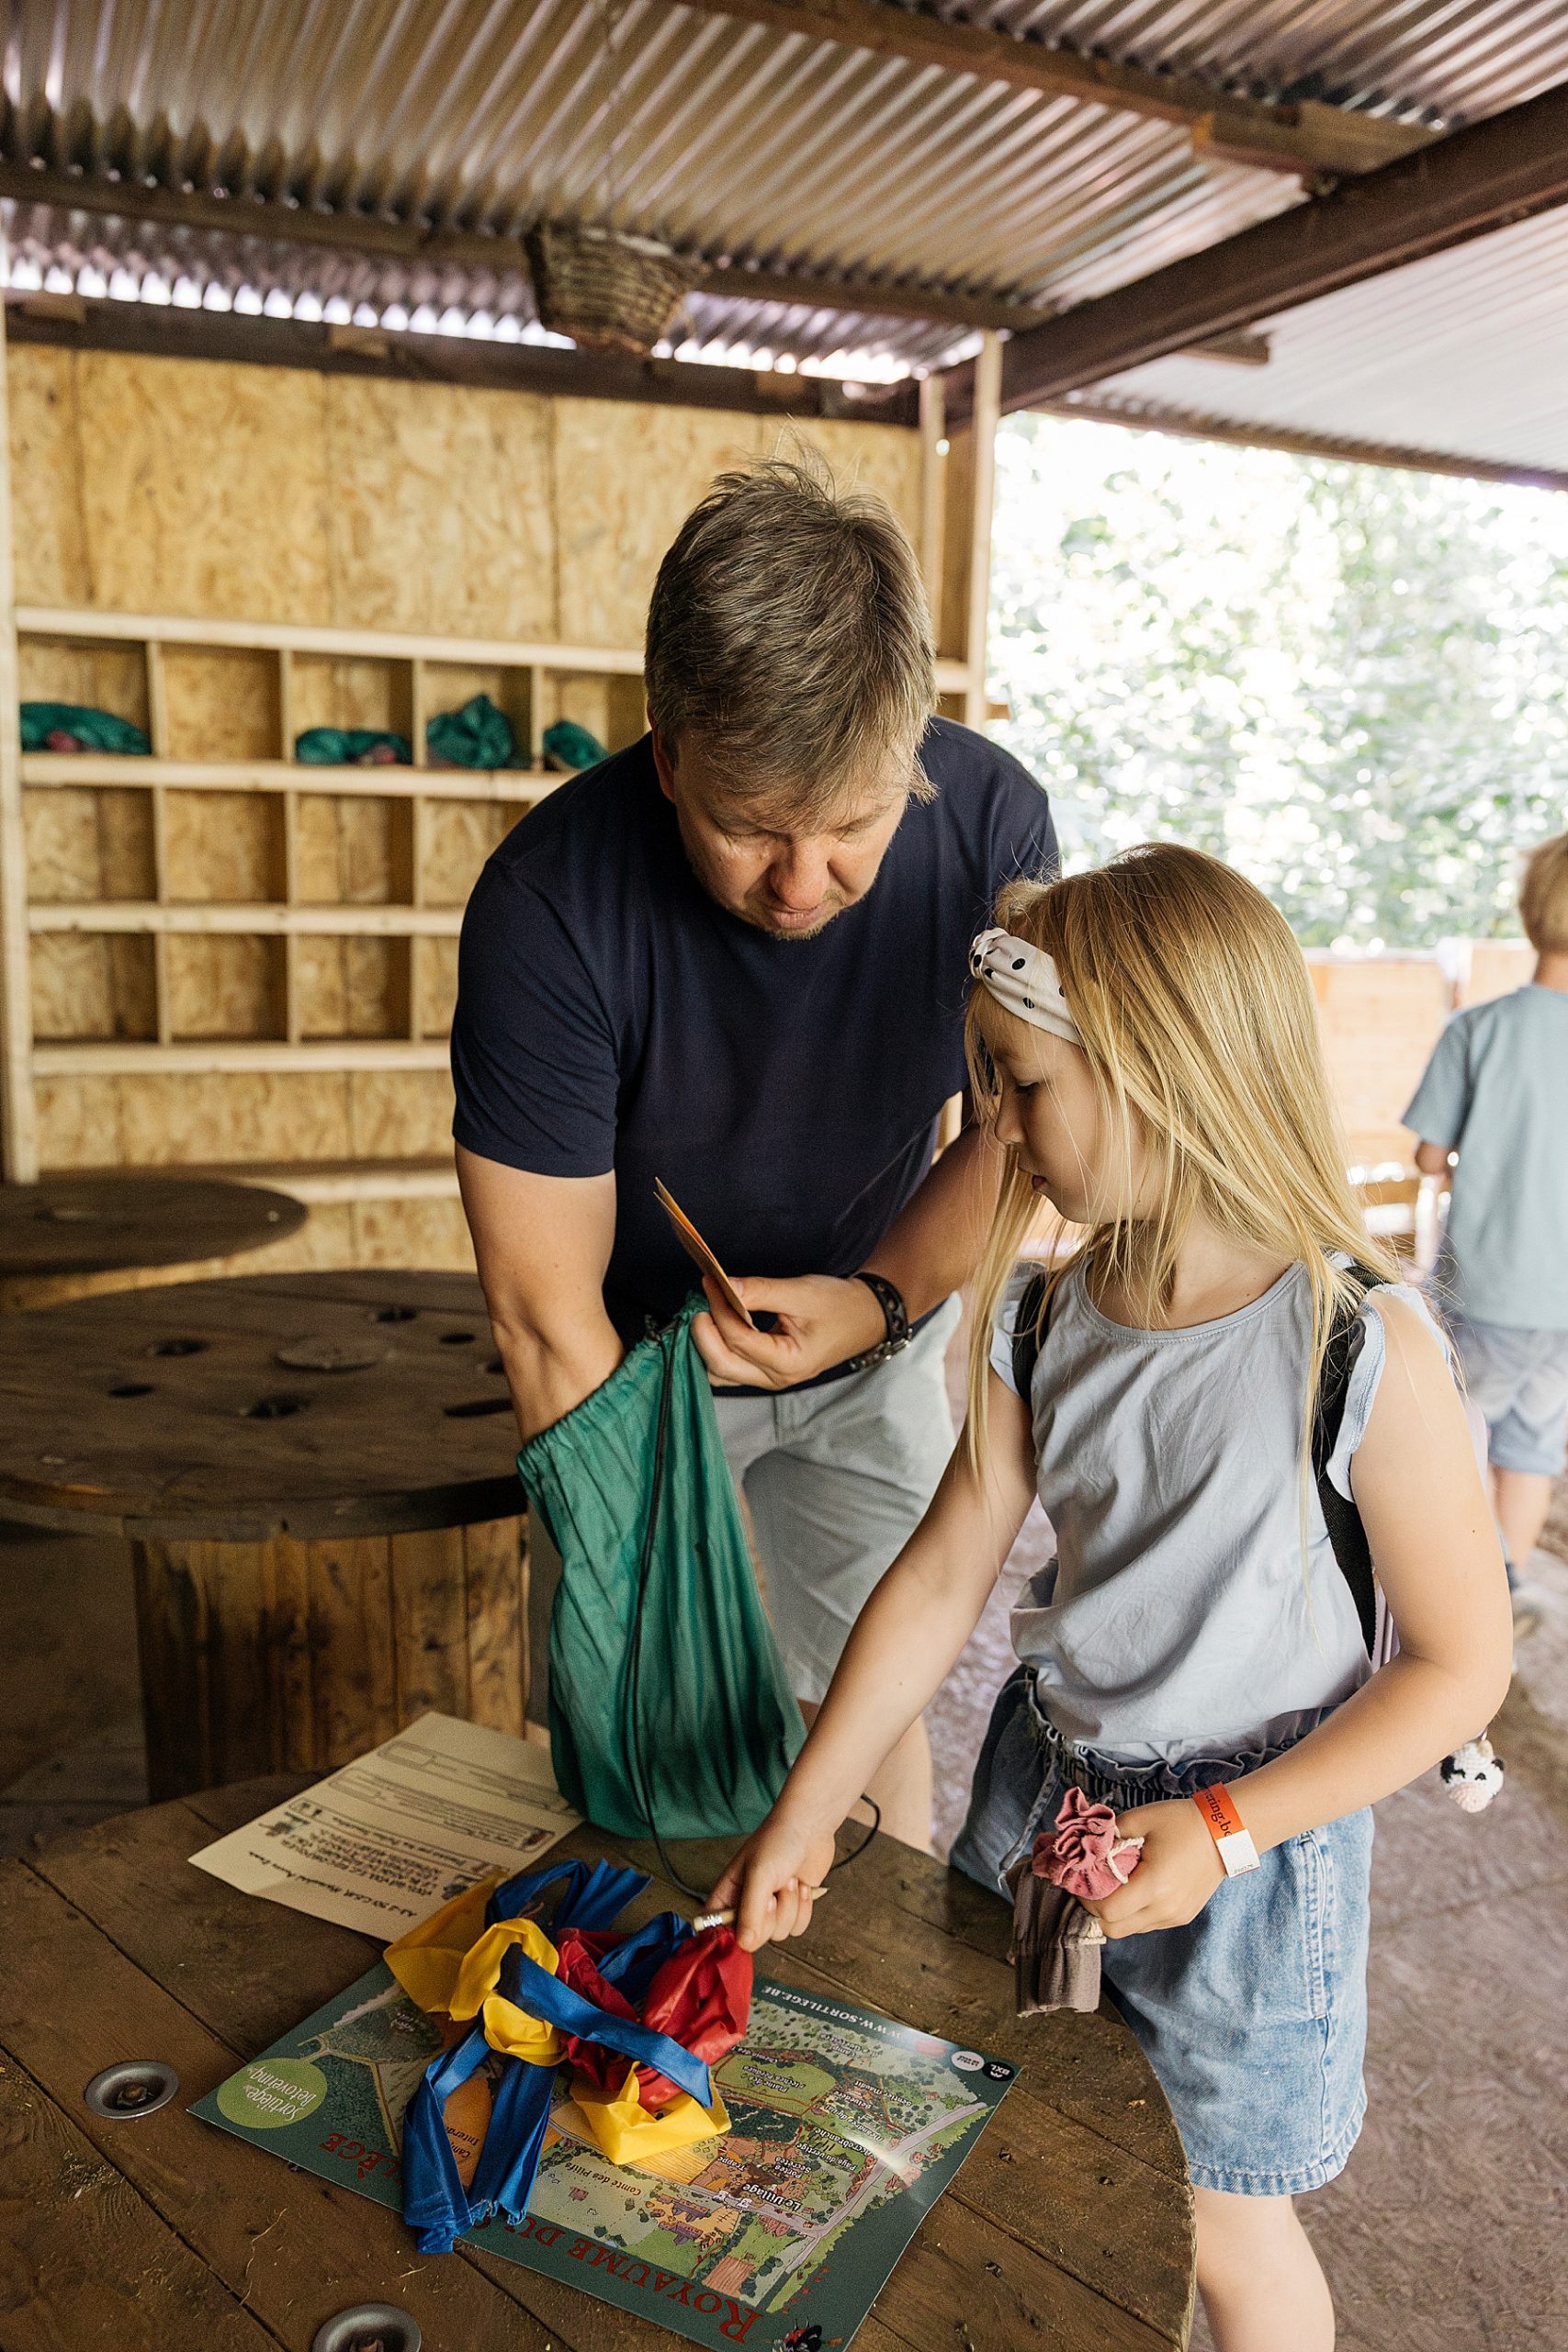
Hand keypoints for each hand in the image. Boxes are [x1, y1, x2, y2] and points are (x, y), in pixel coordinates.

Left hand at [691, 1272, 884, 1390]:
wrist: (864, 1318)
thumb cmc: (839, 1306)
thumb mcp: (801, 1293)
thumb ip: (761, 1292)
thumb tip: (725, 1285)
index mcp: (788, 1362)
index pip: (738, 1339)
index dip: (719, 1309)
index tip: (710, 1281)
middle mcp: (775, 1378)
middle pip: (721, 1366)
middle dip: (703, 1333)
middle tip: (699, 1300)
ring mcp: (769, 1379)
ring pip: (720, 1372)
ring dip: (706, 1344)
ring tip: (705, 1311)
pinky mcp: (765, 1371)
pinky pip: (730, 1367)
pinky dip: (716, 1347)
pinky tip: (716, 1323)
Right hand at [705, 1810, 839, 1951]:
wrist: (810, 1826)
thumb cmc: (777, 1841)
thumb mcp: (758, 1875)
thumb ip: (750, 1912)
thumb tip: (745, 1944)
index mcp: (727, 1895)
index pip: (715, 1930)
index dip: (725, 1938)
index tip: (744, 1931)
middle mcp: (747, 1905)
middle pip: (752, 1939)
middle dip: (769, 1918)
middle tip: (772, 1894)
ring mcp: (771, 1909)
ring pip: (779, 1934)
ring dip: (789, 1907)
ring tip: (788, 1881)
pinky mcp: (792, 1908)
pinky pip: (798, 1928)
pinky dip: (804, 1908)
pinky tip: (802, 1886)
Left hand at [1081, 1798, 1226, 1938]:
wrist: (1224, 1833)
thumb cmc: (1182, 1822)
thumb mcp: (1141, 1818)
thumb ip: (1110, 1833)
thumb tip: (1086, 1845)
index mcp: (1154, 1885)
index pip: (1107, 1911)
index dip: (1087, 1899)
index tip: (1082, 1881)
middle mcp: (1164, 1908)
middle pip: (1114, 1929)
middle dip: (1096, 1911)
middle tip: (1093, 1887)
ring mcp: (1175, 1916)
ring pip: (1130, 1929)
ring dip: (1116, 1914)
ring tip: (1114, 1887)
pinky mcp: (1182, 1917)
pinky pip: (1147, 1924)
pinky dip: (1134, 1913)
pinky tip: (1135, 1890)